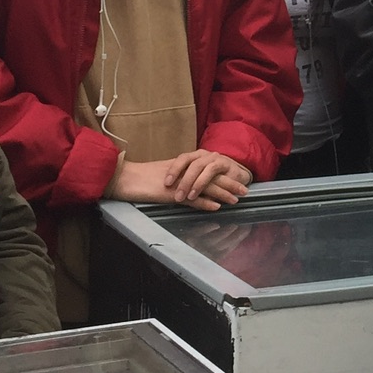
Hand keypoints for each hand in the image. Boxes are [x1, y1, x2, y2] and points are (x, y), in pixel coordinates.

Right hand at [107, 151, 251, 209]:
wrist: (126, 178)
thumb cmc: (144, 178)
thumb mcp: (168, 176)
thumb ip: (182, 179)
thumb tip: (193, 188)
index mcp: (185, 166)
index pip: (209, 170)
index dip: (225, 175)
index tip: (238, 181)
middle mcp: (185, 172)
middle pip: (212, 176)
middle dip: (231, 183)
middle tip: (246, 190)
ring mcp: (180, 182)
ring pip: (206, 187)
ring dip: (222, 193)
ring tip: (236, 199)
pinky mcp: (172, 193)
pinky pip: (191, 199)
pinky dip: (205, 202)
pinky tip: (216, 207)